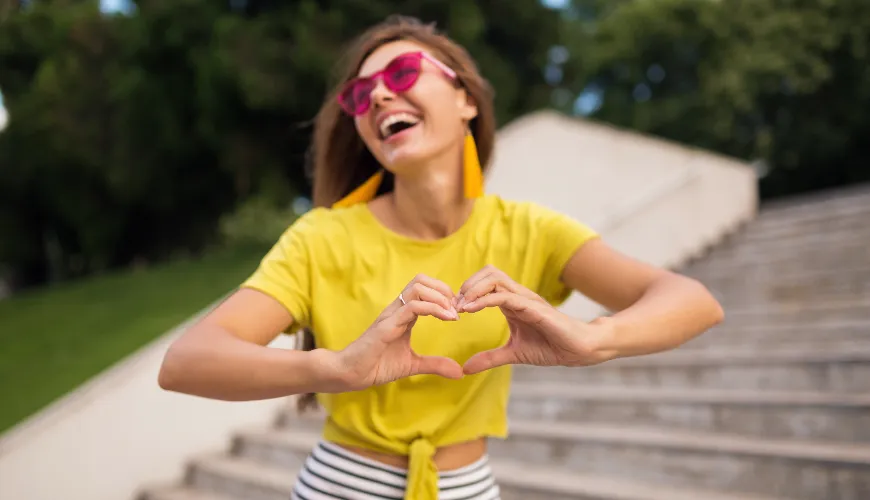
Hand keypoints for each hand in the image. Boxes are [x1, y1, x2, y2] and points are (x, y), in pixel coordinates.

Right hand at [336, 274, 463, 388]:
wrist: (351, 375)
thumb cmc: (376, 366)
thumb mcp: (412, 365)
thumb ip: (435, 364)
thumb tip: (459, 372)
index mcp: (403, 314)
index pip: (424, 288)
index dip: (444, 295)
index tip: (458, 312)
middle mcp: (397, 309)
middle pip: (421, 280)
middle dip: (443, 289)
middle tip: (457, 309)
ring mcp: (391, 315)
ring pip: (417, 287)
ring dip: (440, 297)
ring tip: (453, 314)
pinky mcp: (387, 325)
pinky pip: (412, 307)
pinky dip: (434, 309)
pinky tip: (446, 319)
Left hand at [456, 265, 615, 374]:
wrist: (580, 350)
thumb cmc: (551, 347)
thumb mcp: (513, 353)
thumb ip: (490, 358)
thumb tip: (465, 369)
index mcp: (513, 302)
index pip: (486, 282)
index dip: (467, 292)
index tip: (452, 309)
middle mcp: (518, 296)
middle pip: (488, 273)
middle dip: (467, 285)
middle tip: (454, 305)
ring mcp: (526, 299)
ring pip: (495, 279)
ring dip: (473, 290)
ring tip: (460, 307)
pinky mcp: (534, 308)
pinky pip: (505, 297)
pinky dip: (485, 300)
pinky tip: (471, 310)